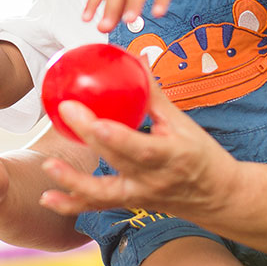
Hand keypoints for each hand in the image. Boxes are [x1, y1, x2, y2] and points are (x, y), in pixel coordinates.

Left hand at [38, 82, 239, 220]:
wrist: (218, 197)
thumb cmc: (203, 155)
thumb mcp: (184, 123)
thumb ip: (154, 95)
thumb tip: (136, 60)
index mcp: (171, 155)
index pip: (140, 146)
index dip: (115, 135)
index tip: (93, 114)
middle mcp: (154, 179)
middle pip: (116, 159)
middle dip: (88, 136)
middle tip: (64, 110)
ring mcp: (140, 195)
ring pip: (103, 193)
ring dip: (72, 181)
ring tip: (48, 166)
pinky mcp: (131, 205)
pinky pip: (99, 206)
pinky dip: (72, 204)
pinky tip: (48, 197)